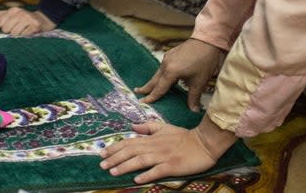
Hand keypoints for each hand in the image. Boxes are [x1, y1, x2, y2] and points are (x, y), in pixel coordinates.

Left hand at [0, 7, 56, 35]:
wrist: (42, 20)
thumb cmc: (24, 19)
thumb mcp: (13, 15)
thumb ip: (1, 16)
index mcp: (13, 10)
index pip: (0, 23)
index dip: (1, 28)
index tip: (6, 28)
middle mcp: (20, 13)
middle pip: (6, 29)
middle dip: (9, 32)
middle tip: (14, 30)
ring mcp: (28, 19)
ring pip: (14, 33)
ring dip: (17, 35)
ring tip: (21, 32)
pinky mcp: (35, 26)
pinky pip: (24, 36)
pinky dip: (24, 36)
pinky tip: (27, 32)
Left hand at [99, 120, 225, 183]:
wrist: (204, 143)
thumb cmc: (183, 136)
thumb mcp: (164, 128)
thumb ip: (147, 127)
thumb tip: (132, 127)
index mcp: (151, 138)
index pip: (129, 142)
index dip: (115, 147)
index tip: (102, 153)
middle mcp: (154, 146)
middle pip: (131, 151)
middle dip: (115, 157)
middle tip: (101, 164)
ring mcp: (163, 156)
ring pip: (140, 160)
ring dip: (125, 166)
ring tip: (113, 172)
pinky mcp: (172, 166)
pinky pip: (157, 170)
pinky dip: (146, 174)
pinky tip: (136, 180)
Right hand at [135, 38, 223, 111]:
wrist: (207, 41)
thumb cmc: (204, 62)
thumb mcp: (199, 82)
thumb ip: (194, 97)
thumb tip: (194, 111)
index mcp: (171, 72)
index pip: (160, 88)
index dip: (152, 97)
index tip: (143, 103)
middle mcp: (165, 64)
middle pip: (154, 79)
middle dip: (146, 87)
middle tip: (137, 92)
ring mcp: (167, 58)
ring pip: (158, 73)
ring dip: (153, 81)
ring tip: (147, 87)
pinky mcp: (170, 54)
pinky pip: (163, 67)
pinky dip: (160, 74)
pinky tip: (163, 77)